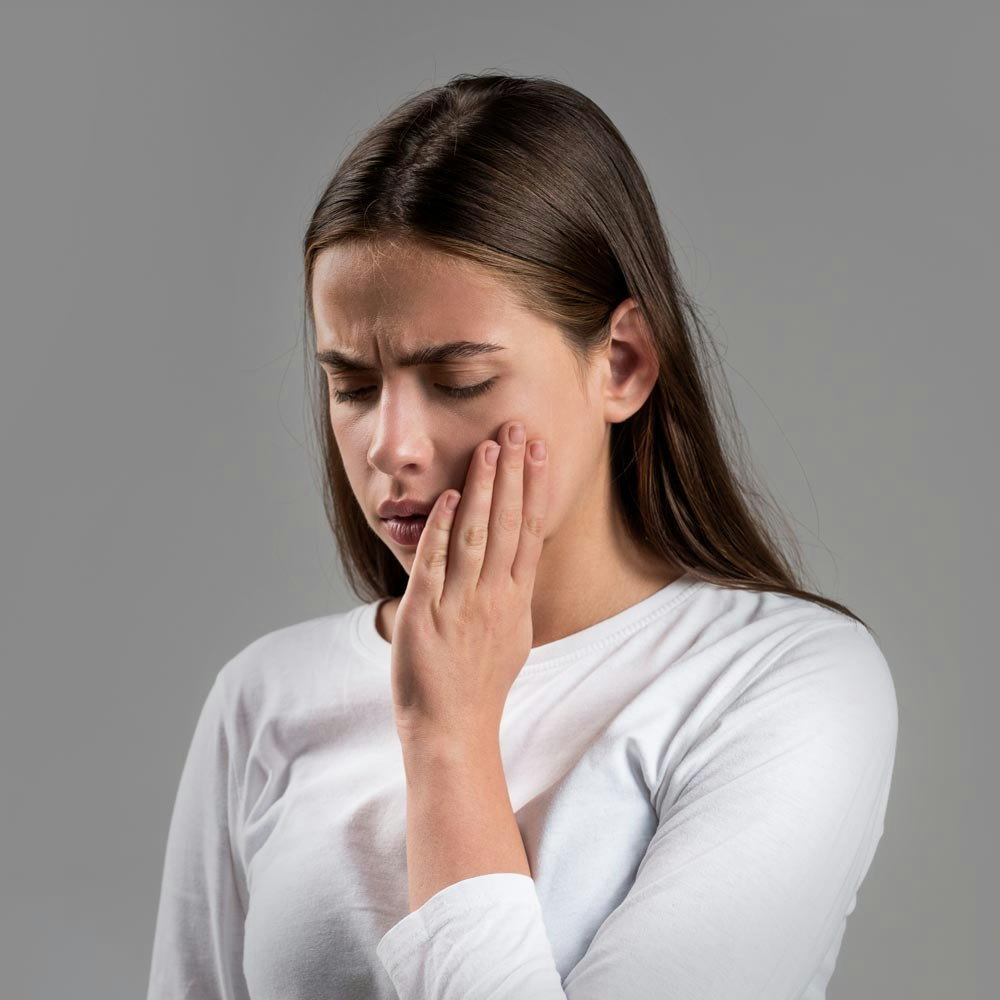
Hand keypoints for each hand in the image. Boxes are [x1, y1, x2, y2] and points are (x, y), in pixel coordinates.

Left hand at [390, 420, 548, 748]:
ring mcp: (459, 604)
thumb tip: (519, 563)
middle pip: (506, 523)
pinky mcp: (424, 614)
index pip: (529, 531)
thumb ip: (514, 594)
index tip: (540, 451)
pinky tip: (447, 498)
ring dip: (482, 489)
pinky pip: (434, 564)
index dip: (535, 488)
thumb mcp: (513, 637)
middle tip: (518, 428)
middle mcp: (493, 597)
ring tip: (489, 448)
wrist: (452, 729)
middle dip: (513, 472)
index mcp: (515, 600)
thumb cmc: (480, 685)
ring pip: (474, 535)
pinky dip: (441, 530)